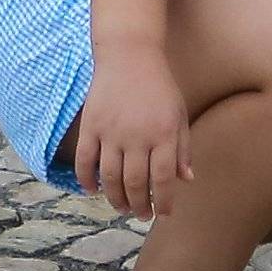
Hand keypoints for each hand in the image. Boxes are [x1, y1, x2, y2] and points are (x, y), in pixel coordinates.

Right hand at [74, 50, 193, 220]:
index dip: (163, 201)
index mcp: (163, 134)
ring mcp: (110, 131)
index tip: (164, 213)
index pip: (162, 179)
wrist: (130, 55)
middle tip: (142, 215)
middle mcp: (137, 136)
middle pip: (134, 183)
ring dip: (115, 198)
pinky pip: (85, 161)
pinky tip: (94, 190)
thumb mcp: (178, 114)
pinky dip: (87, 180)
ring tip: (122, 207)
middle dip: (139, 205)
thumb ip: (182, 148)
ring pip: (109, 177)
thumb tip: (186, 180)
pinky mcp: (90, 125)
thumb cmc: (159, 86)